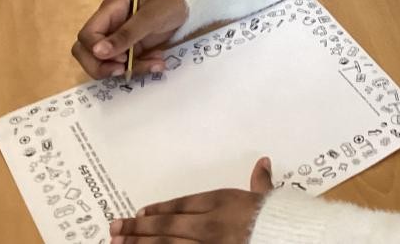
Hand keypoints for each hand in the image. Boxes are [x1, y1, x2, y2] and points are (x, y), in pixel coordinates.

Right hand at [71, 0, 189, 78]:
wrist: (189, 3)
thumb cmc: (169, 1)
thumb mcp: (150, 15)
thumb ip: (126, 34)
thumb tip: (97, 51)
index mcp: (109, 11)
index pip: (86, 36)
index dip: (97, 51)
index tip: (120, 57)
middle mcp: (109, 26)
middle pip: (87, 53)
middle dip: (103, 67)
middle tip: (124, 69)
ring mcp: (119, 39)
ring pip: (107, 63)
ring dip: (129, 68)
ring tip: (155, 63)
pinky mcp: (131, 49)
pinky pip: (127, 65)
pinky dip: (141, 67)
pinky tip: (158, 62)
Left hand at [110, 157, 273, 243]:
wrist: (285, 237)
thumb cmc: (278, 219)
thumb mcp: (269, 198)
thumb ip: (261, 183)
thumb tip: (263, 163)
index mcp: (222, 202)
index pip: (182, 204)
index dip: (159, 209)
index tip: (140, 211)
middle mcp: (208, 224)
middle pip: (165, 225)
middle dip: (137, 227)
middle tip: (113, 227)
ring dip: (138, 243)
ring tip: (117, 243)